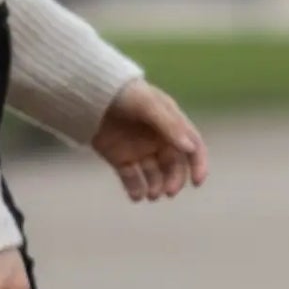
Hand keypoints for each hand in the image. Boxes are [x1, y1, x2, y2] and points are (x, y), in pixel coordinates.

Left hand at [92, 79, 207, 200]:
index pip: (192, 147)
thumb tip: (189, 148)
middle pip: (174, 166)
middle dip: (174, 181)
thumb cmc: (124, 92)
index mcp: (171, 124)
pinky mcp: (120, 158)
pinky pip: (131, 178)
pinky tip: (136, 196)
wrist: (89, 92)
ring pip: (154, 176)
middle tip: (168, 192)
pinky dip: (135, 189)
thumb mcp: (148, 104)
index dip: (198, 165)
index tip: (197, 182)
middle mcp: (158, 139)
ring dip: (156, 187)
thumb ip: (169, 125)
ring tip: (151, 195)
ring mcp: (139, 150)